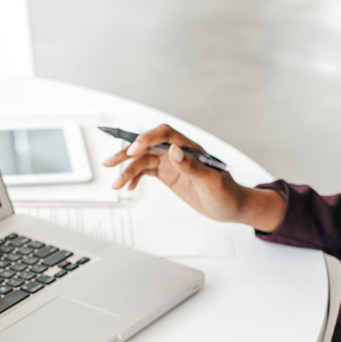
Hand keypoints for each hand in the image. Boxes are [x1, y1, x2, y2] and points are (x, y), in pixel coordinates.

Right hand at [102, 124, 247, 222]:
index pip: (164, 135)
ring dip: (128, 170)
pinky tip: (128, 186)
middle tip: (110, 162)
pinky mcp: (168, 175)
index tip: (134, 150)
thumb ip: (192, 166)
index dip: (147, 139)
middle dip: (128, 153)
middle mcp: (178, 152)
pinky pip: (147, 171)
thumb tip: (174, 151)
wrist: (230, 207)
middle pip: (148, 146)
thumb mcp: (212, 182)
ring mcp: (172, 163)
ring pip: (144, 160)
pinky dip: (135, 177)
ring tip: (115, 183)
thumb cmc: (227, 193)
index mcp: (190, 148)